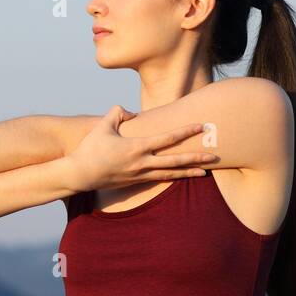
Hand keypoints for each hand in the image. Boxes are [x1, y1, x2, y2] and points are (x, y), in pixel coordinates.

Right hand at [62, 106, 217, 192]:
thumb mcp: (103, 126)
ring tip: (206, 172)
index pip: (167, 138)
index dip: (185, 131)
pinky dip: (174, 177)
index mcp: (136, 147)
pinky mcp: (136, 182)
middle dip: (196, 157)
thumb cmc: (90, 149)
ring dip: (189, 172)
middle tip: (214, 155)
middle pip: (175, 161)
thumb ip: (118, 113)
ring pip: (170, 174)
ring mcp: (140, 175)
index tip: (200, 126)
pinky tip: (183, 176)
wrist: (80, 174)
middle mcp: (141, 163)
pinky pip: (159, 179)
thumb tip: (131, 112)